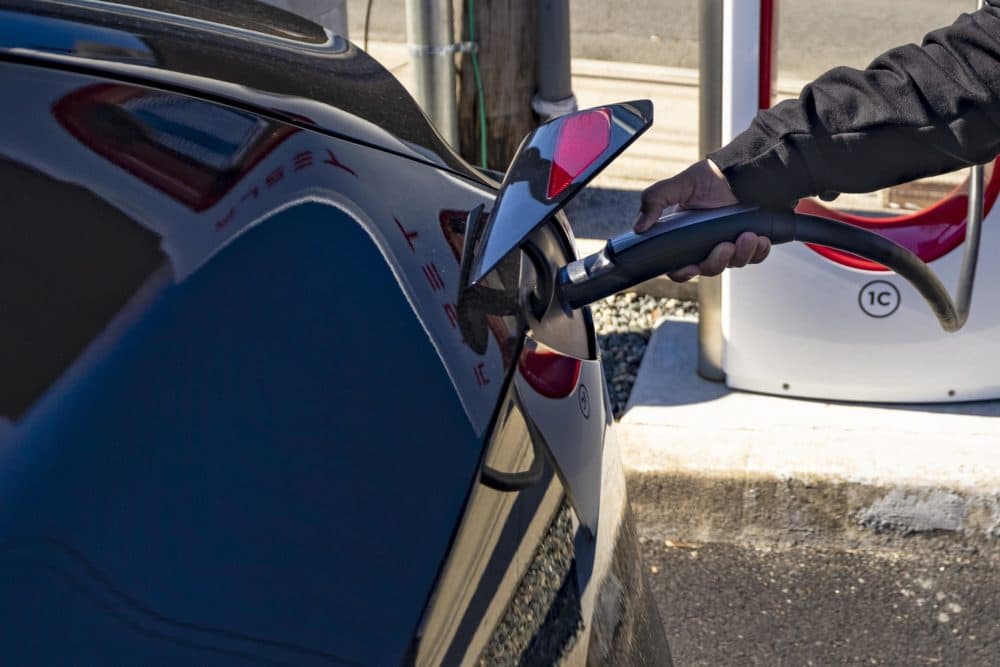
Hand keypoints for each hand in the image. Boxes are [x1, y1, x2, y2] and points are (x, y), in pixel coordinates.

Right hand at [633, 159, 770, 281]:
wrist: (741, 169)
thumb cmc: (710, 177)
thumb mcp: (678, 186)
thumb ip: (655, 201)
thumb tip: (639, 227)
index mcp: (685, 237)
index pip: (679, 266)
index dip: (683, 272)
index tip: (691, 268)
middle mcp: (706, 244)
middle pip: (709, 268)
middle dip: (718, 260)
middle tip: (726, 245)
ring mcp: (729, 244)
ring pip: (733, 264)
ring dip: (742, 255)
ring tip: (748, 236)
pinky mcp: (750, 242)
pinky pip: (755, 257)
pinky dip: (759, 252)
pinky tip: (760, 239)